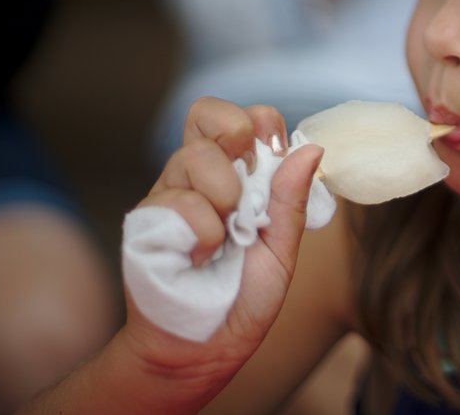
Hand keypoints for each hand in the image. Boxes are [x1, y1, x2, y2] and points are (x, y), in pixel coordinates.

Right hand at [120, 97, 322, 396]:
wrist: (202, 349)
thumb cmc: (242, 298)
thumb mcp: (281, 249)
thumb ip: (292, 200)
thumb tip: (312, 149)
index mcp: (237, 176)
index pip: (245, 119)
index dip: (262, 124)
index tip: (275, 154)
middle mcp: (200, 175)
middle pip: (206, 112)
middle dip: (235, 134)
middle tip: (247, 176)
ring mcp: (170, 192)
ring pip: (194, 155)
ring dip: (224, 193)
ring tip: (227, 236)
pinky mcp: (148, 218)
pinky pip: (179, 200)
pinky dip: (203, 231)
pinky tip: (201, 257)